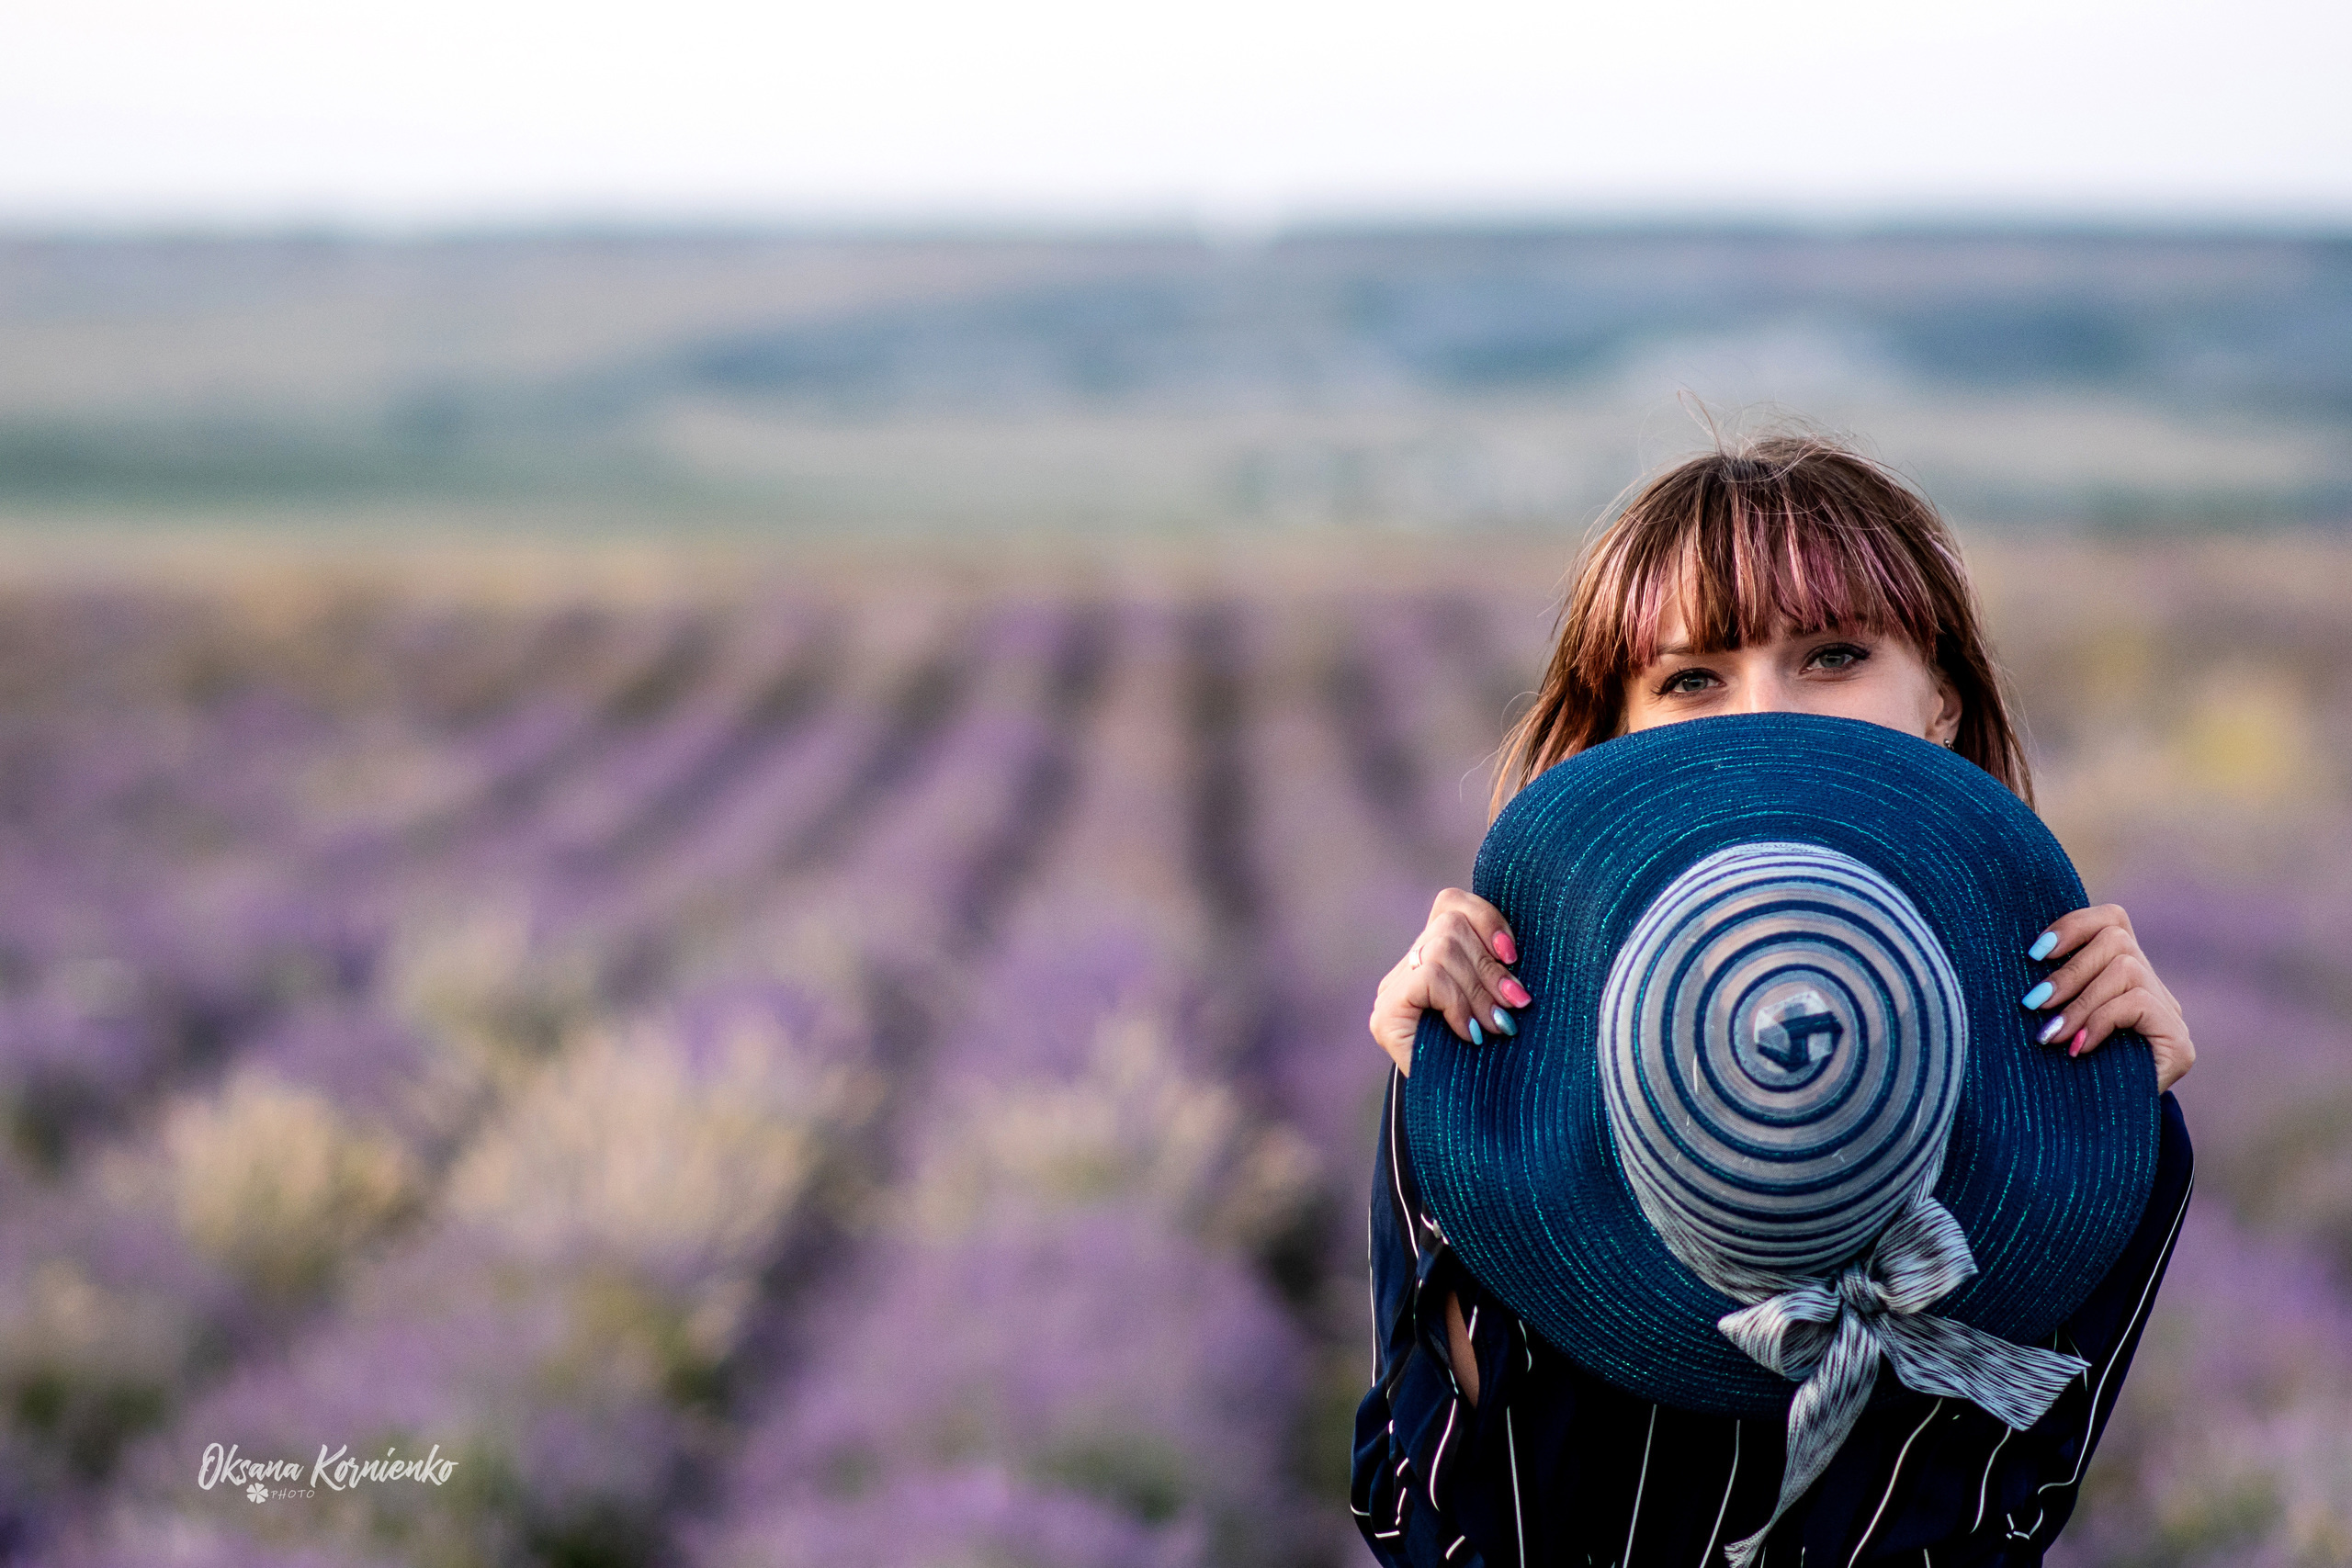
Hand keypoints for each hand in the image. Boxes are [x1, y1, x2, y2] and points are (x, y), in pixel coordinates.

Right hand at [1369, 888, 1530, 1075]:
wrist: (1463, 1124)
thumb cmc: (1492, 1063)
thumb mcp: (1501, 1005)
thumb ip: (1499, 971)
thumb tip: (1518, 950)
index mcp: (1435, 956)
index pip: (1451, 904)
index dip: (1486, 918)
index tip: (1514, 954)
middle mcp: (1408, 968)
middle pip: (1450, 925)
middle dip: (1490, 965)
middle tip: (1515, 1004)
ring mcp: (1392, 991)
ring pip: (1442, 948)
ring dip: (1479, 988)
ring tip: (1498, 1024)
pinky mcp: (1386, 1015)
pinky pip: (1430, 978)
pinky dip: (1457, 1003)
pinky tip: (1470, 1033)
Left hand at [2021, 904, 2194, 1093]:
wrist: (2096, 1133)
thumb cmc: (2060, 1069)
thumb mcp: (2051, 1018)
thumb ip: (2050, 987)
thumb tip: (2020, 955)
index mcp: (2121, 970)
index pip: (2112, 919)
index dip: (2074, 925)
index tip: (2034, 952)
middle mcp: (2151, 985)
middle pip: (2117, 938)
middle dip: (2068, 970)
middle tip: (2033, 1003)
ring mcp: (2169, 1013)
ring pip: (2126, 969)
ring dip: (2079, 1001)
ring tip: (2050, 1034)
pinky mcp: (2179, 1042)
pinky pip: (2138, 1004)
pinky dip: (2100, 1021)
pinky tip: (2078, 1048)